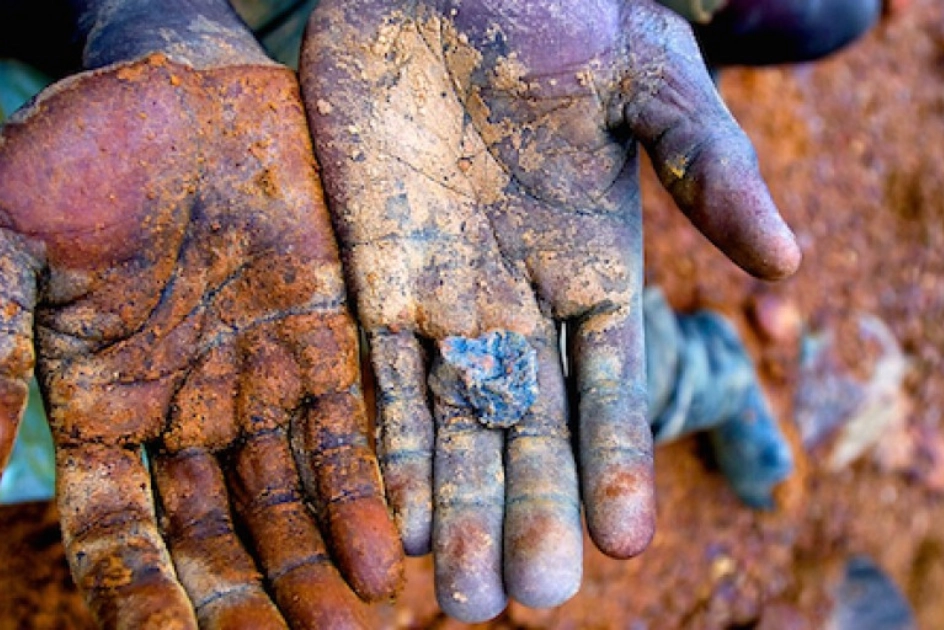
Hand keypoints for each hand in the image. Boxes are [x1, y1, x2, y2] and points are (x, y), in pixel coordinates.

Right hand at [0, 2, 402, 626]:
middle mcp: (190, 410)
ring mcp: (264, 378)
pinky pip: (351, 430)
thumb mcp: (13, 241)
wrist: (185, 83)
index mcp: (108, 405)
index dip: (143, 601)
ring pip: (293, 498)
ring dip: (321, 563)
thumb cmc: (85, 150)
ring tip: (359, 623)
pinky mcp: (331, 339)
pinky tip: (389, 549)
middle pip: (221, 535)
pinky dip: (368, 490)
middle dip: (254, 601)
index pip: (122, 535)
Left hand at [301, 0, 798, 621]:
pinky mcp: (372, 272)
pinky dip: (387, 445)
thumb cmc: (559, 13)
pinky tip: (395, 518)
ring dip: (457, 506)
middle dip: (530, 510)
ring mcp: (443, 288)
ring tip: (462, 599)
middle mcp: (520, 292)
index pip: (609, 379)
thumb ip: (709, 166)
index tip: (622, 545)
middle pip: (529, 421)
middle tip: (530, 600)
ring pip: (451, 418)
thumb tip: (787, 264)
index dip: (613, 460)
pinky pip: (375, 374)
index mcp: (595, 256)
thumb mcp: (650, 77)